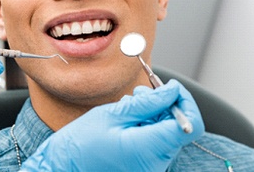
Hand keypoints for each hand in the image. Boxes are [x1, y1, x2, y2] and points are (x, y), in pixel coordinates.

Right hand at [21, 80, 204, 170]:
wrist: (63, 167)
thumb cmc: (80, 143)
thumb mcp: (112, 114)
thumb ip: (147, 103)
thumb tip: (173, 91)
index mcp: (149, 149)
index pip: (190, 125)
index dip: (184, 102)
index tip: (170, 88)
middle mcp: (156, 164)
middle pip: (178, 128)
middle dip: (163, 106)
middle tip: (137, 95)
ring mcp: (151, 168)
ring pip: (166, 134)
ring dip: (152, 116)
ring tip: (125, 110)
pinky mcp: (144, 168)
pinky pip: (155, 144)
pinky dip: (145, 128)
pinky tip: (125, 123)